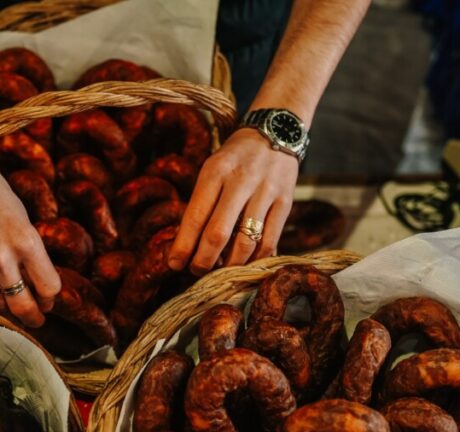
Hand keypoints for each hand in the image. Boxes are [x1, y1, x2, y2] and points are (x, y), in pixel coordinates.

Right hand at [0, 172, 60, 326]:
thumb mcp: (24, 220)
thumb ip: (31, 253)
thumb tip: (38, 283)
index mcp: (26, 241)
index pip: (48, 287)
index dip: (51, 298)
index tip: (49, 300)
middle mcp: (2, 257)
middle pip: (23, 304)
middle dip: (33, 317)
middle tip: (37, 320)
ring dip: (8, 307)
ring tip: (14, 306)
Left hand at [167, 128, 298, 273]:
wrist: (276, 132)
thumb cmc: (235, 158)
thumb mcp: (212, 169)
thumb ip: (202, 202)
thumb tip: (188, 245)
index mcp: (215, 171)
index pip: (195, 217)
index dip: (183, 246)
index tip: (174, 264)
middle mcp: (240, 181)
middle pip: (217, 234)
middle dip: (203, 261)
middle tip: (196, 272)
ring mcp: (265, 192)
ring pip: (245, 242)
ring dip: (229, 265)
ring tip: (220, 271)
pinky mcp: (285, 203)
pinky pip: (269, 241)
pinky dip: (255, 259)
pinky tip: (244, 264)